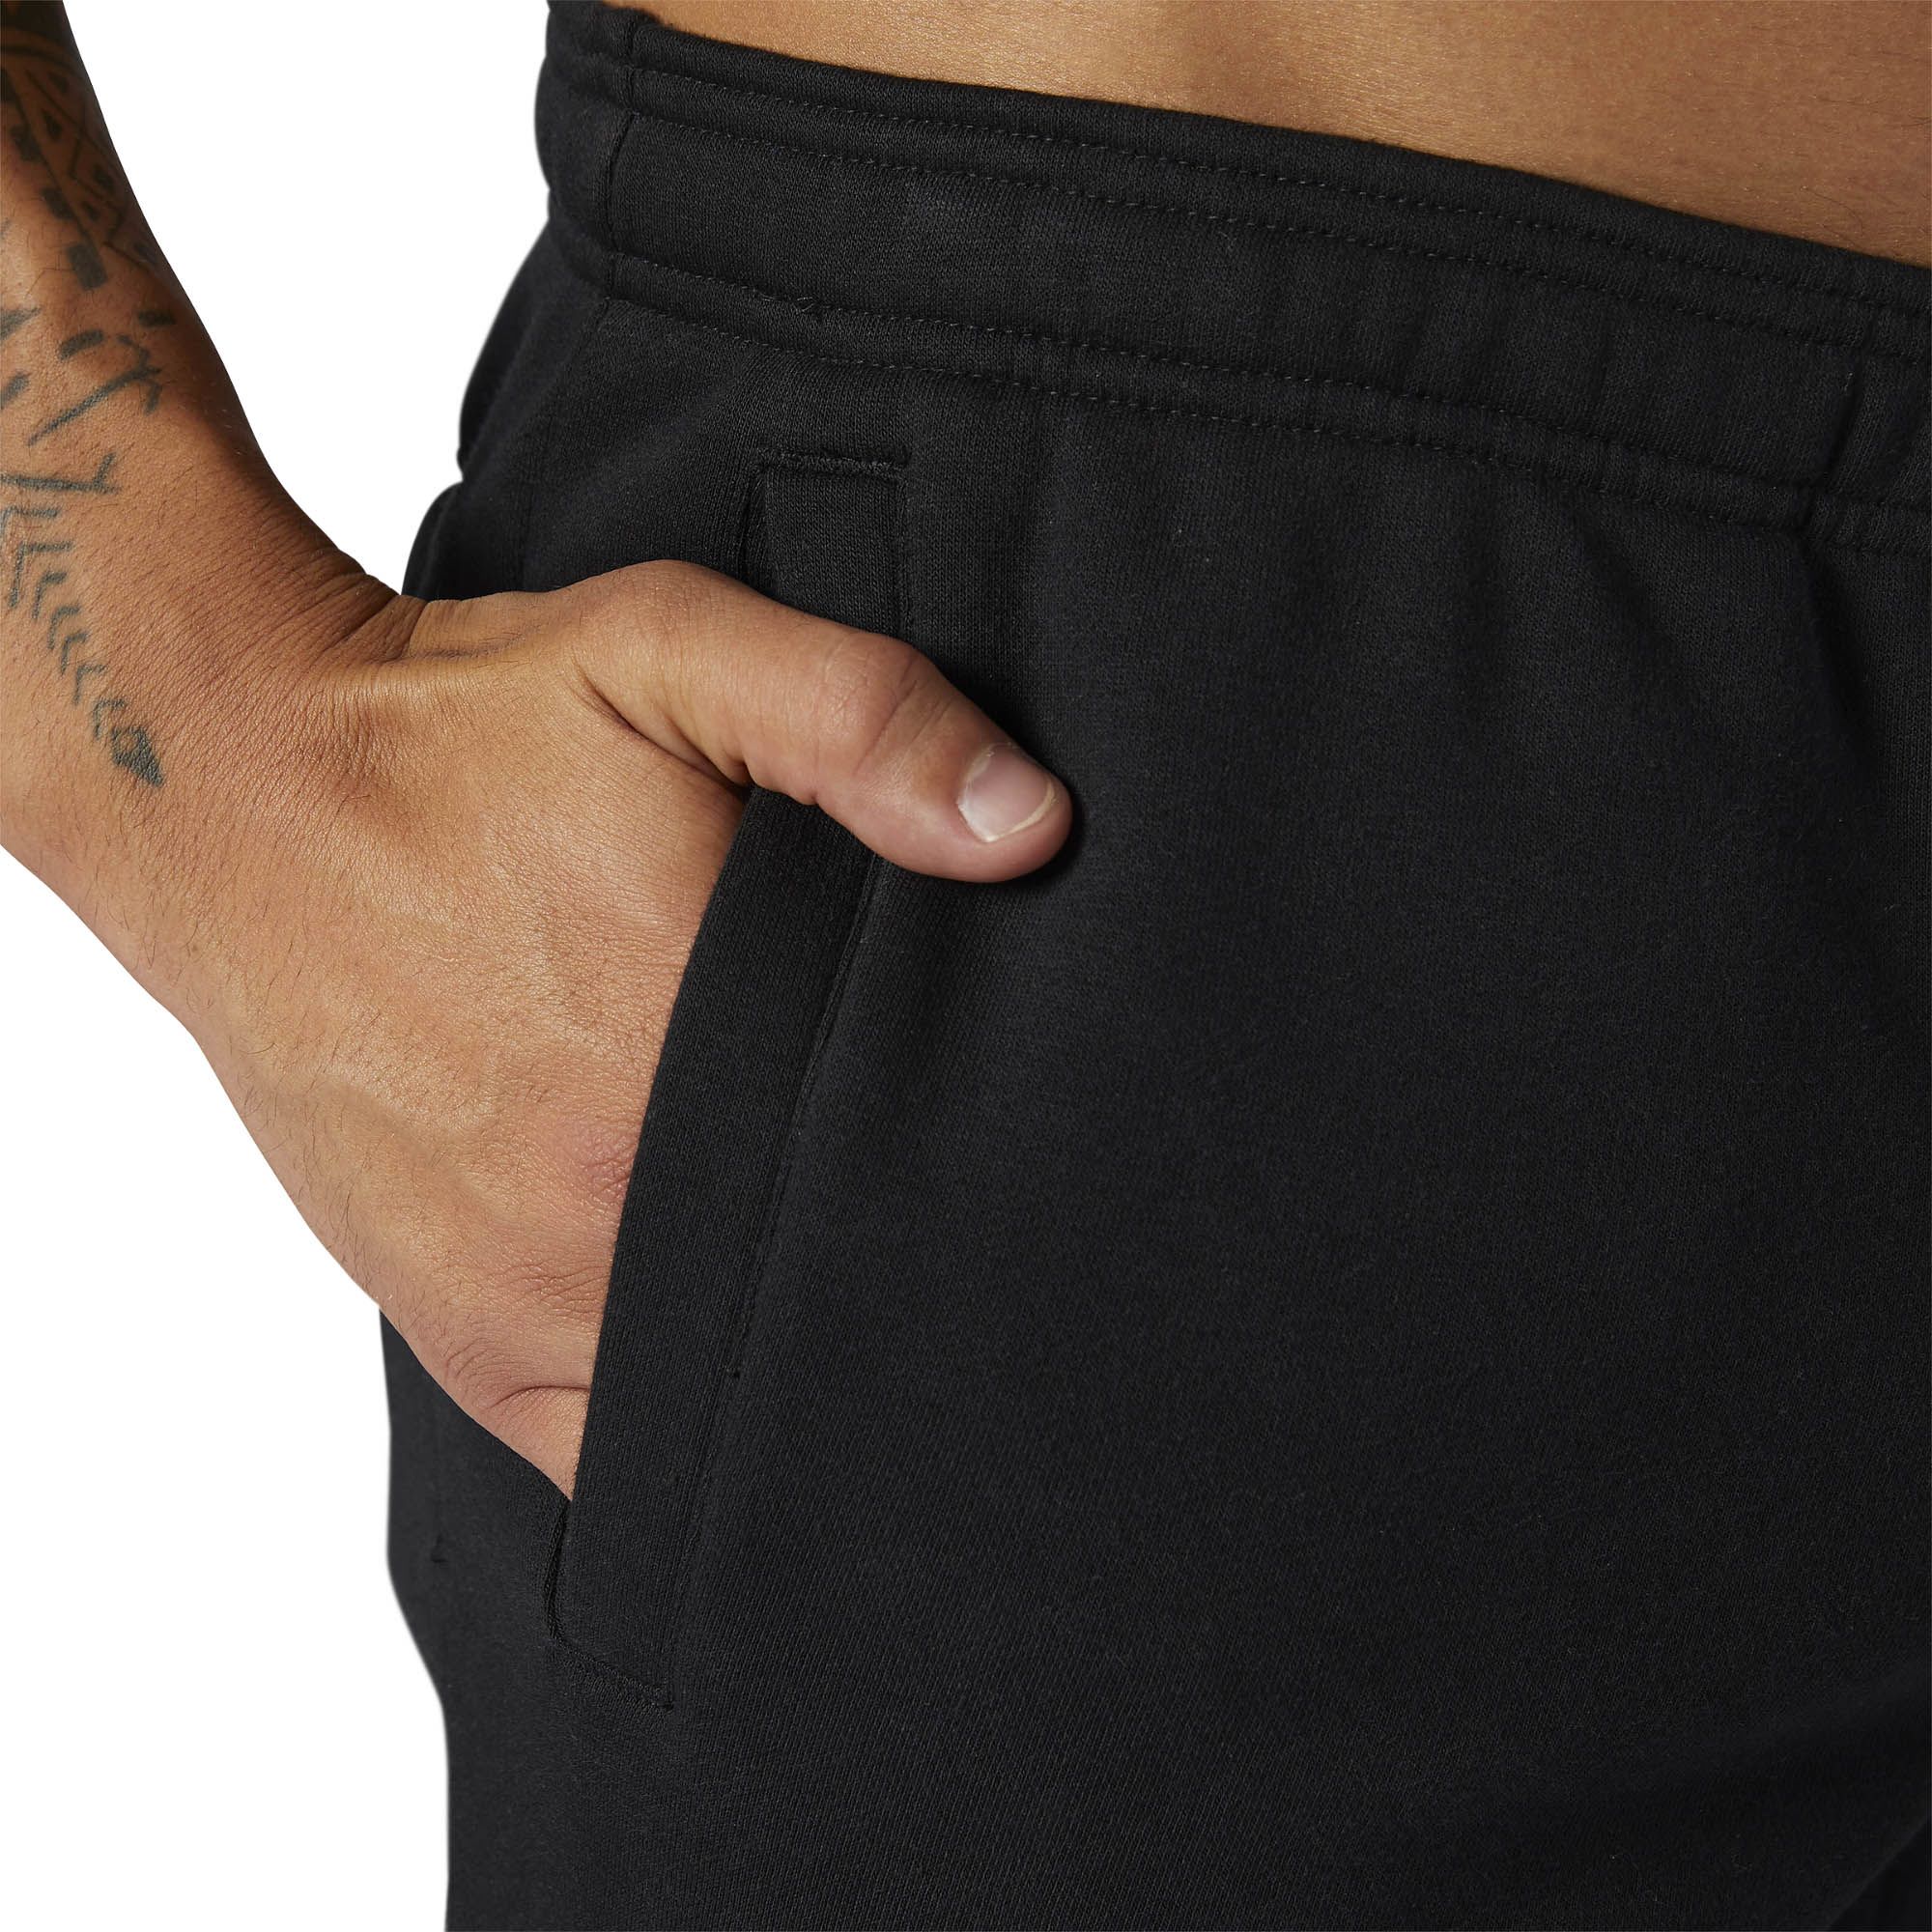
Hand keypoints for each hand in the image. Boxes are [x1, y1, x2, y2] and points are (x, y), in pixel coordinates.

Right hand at [143, 560, 1069, 1492]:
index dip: (997, 1196)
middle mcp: (614, 1197)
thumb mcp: (668, 650)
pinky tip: (736, 1376)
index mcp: (696, 1043)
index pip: (914, 1181)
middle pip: (833, 1300)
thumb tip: (1028, 827)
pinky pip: (607, 1454)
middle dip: (912, 1279)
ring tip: (869, 1307)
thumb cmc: (456, 730)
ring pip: (728, 1399)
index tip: (1037, 1182)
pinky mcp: (464, 1333)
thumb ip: (860, 720)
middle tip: (974, 1239)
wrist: (237, 797)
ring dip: (805, 1366)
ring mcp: (532, 1289)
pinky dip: (681, 1437)